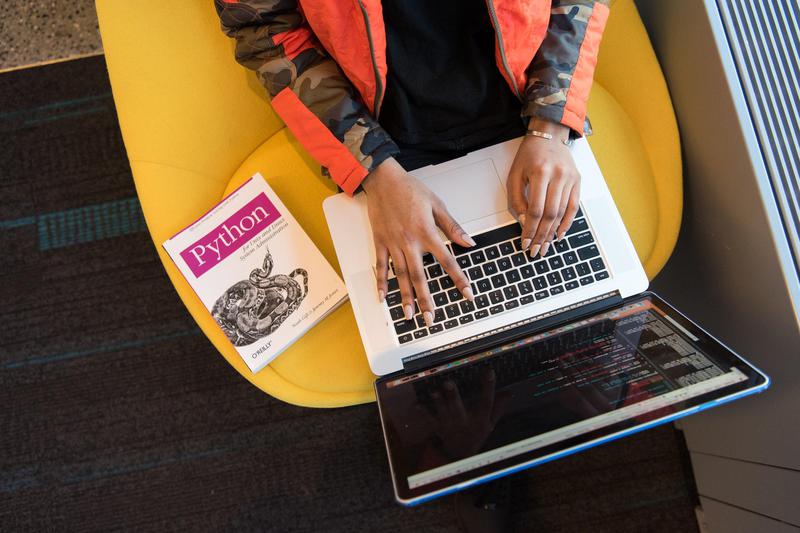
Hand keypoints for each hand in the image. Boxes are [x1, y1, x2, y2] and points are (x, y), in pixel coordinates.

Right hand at [363, 157, 474, 325]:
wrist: (383, 180)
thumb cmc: (410, 189)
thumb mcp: (437, 204)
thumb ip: (452, 226)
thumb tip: (468, 243)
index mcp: (427, 233)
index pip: (447, 261)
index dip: (459, 279)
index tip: (467, 294)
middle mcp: (409, 242)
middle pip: (420, 277)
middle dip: (426, 300)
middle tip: (431, 319)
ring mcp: (393, 244)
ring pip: (401, 275)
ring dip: (405, 297)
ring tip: (409, 315)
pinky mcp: (380, 242)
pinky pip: (381, 266)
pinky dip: (382, 282)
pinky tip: (384, 298)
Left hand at [429, 369, 507, 458]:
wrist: (461, 455)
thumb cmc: (477, 434)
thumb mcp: (491, 424)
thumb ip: (498, 408)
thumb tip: (509, 393)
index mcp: (480, 419)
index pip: (486, 401)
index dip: (488, 387)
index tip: (489, 371)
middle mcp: (464, 421)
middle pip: (459, 407)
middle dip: (453, 395)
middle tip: (449, 382)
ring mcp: (451, 425)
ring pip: (443, 412)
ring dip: (438, 403)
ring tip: (434, 392)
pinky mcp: (439, 428)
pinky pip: (431, 420)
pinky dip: (424, 413)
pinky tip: (418, 405)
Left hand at [507, 118, 580, 257]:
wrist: (549, 136)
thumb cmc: (529, 155)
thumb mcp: (514, 175)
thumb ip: (516, 200)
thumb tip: (523, 222)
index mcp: (540, 172)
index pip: (535, 209)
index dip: (530, 229)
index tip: (525, 242)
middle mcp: (558, 175)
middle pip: (550, 214)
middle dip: (542, 235)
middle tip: (536, 250)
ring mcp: (571, 178)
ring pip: (562, 213)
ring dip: (553, 232)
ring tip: (546, 246)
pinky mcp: (578, 181)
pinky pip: (573, 207)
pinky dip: (567, 223)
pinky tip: (559, 234)